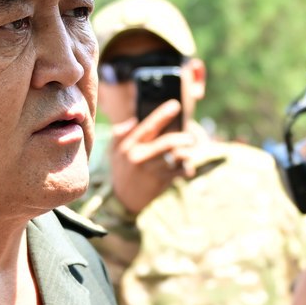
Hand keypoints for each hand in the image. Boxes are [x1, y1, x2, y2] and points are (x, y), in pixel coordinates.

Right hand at [109, 100, 200, 215]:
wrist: (123, 199)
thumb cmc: (121, 170)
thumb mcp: (114, 152)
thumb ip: (120, 134)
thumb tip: (133, 120)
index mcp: (128, 145)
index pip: (148, 127)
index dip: (163, 115)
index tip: (175, 105)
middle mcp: (138, 156)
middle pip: (167, 142)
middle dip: (183, 137)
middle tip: (191, 137)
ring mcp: (149, 170)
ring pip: (175, 156)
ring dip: (187, 153)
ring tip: (189, 153)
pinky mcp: (159, 181)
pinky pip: (179, 171)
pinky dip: (186, 169)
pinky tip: (187, 169)